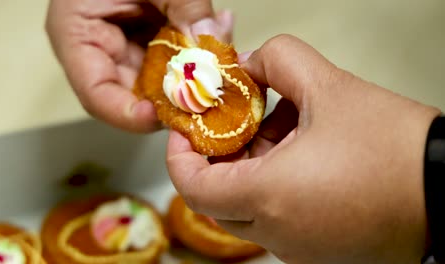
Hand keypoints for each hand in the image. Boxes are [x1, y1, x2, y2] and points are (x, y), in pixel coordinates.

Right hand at [46, 0, 232, 132]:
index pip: (97, 96)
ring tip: (222, 51)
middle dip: (176, 95)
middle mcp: (101, 50)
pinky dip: (197, 50)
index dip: (129, 115)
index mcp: (78, 37)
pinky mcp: (147, 39)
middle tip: (210, 90)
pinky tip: (218, 33)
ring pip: (162, 79)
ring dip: (194, 72)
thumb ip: (183, 7)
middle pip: (136, 94)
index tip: (165, 115)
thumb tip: (214, 44)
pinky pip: (174, 57)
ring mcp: (127, 46)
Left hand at [167, 34, 440, 263]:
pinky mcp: (319, 254)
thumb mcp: (332, 87)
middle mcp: (278, 234)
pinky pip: (277, 221)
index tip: (185, 130)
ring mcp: (299, 250)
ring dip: (252, 170)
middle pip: (219, 197)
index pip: (192, 188)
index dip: (179, 156)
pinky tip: (304, 159)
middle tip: (237, 124)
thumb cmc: (396, 149)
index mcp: (269, 197)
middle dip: (219, 157)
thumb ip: (280, 60)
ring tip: (283, 133)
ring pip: (249, 209)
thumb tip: (252, 64)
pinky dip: (275, 190)